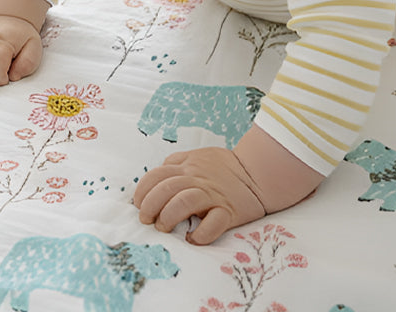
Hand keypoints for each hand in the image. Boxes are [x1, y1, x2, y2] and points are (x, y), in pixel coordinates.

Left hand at [134, 129, 322, 244]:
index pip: (156, 175)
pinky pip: (214, 223)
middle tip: (147, 220)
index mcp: (187, 166)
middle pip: (166, 188)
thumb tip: (156, 176)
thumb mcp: (197, 156)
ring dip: (169, 216)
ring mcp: (213, 194)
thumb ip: (176, 163)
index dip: (142, 191)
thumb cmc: (223, 167)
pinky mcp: (229, 211)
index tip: (138, 205)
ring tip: (164, 228)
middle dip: (150, 205)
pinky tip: (193, 240)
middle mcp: (197, 179)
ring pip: (184, 201)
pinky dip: (201, 234)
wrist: (258, 172)